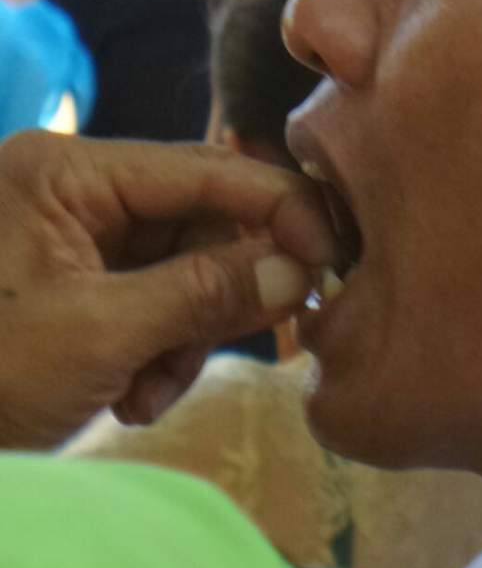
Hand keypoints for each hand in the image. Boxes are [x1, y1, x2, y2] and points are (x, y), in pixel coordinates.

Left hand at [0, 132, 335, 448]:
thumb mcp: (98, 336)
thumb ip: (204, 295)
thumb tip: (298, 271)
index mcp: (64, 172)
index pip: (200, 169)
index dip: (276, 208)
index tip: (331, 255)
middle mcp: (69, 191)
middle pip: (194, 223)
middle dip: (216, 294)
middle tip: (249, 342)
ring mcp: (68, 240)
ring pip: (178, 272)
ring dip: (184, 337)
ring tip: (145, 393)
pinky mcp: (69, 286)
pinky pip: (146, 303)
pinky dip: (155, 353)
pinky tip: (128, 398)